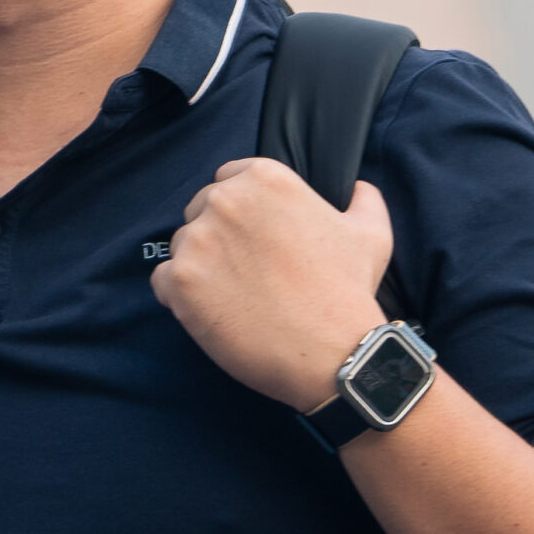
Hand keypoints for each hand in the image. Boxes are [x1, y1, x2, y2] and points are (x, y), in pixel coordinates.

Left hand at [150, 158, 393, 410]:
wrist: (334, 354)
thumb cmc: (349, 292)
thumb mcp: (370, 234)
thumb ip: (363, 199)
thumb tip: (358, 187)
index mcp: (266, 179)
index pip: (228, 180)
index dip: (239, 212)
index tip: (254, 240)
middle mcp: (226, 200)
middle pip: (200, 210)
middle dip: (217, 237)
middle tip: (247, 273)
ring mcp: (199, 240)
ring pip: (182, 246)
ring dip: (199, 268)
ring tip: (234, 298)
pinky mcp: (180, 280)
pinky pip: (163, 281)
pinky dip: (180, 298)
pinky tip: (214, 314)